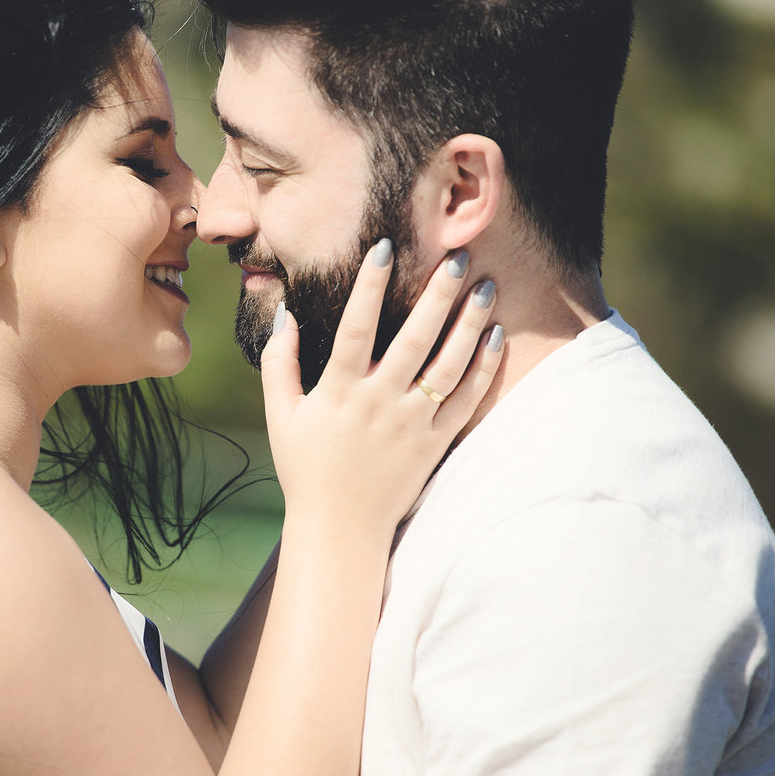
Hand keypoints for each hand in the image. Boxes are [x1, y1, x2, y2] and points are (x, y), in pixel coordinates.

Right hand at [261, 240, 502, 542]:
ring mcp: (411, 424)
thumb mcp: (281, 414)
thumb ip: (279, 363)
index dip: (370, 286)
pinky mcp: (435, 444)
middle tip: (457, 256)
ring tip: (486, 287)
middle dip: (437, 295)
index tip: (385, 247)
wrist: (340, 528)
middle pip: (414, 339)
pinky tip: (495, 336)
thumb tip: (284, 313)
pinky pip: (466, 401)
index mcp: (338, 392)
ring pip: (449, 366)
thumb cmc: (305, 468)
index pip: (355, 327)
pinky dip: (484, 368)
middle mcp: (378, 403)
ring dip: (470, 324)